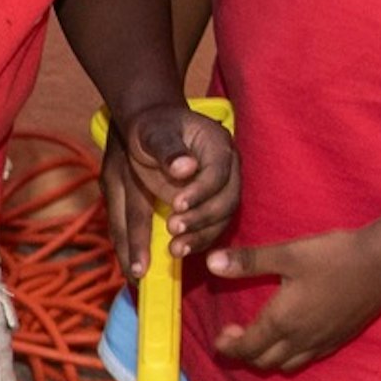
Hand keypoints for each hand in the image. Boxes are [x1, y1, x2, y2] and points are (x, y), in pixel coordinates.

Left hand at [102, 101, 240, 270]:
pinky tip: (177, 250)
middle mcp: (228, 168)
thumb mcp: (154, 134)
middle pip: (227, 200)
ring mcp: (223, 189)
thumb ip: (168, 149)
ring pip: (223, 218)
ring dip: (201, 236)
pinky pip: (212, 227)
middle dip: (202, 218)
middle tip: (173, 229)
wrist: (154, 133)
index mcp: (218, 145)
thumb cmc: (152, 129)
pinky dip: (198, 241)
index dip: (200, 191)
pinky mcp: (212, 205)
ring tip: (174, 249)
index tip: (176, 205)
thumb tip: (185, 168)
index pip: (218, 173)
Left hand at [205, 227, 380, 372]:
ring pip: (288, 364)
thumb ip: (248, 261)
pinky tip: (294, 337)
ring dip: (268, 358)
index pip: (247, 348)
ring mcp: (324, 341)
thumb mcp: (288, 254)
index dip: (228, 347)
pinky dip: (293, 356)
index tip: (220, 337)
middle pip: (264, 361)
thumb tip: (211, 262)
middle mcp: (301, 339)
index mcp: (282, 321)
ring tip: (261, 338)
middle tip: (236, 333)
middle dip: (245, 353)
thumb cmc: (336, 256)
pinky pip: (310, 358)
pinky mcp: (342, 338)